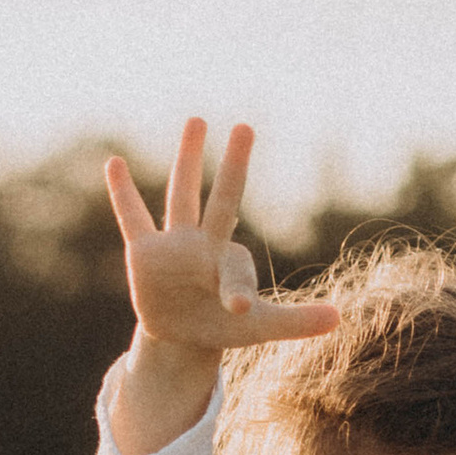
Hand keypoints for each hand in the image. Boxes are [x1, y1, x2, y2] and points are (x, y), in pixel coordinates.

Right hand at [107, 118, 341, 362]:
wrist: (182, 334)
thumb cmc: (225, 325)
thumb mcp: (261, 327)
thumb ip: (296, 321)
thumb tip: (340, 319)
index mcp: (231, 261)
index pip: (237, 271)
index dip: (237, 289)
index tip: (238, 306)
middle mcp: (205, 244)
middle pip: (221, 199)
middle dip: (233, 168)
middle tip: (246, 126)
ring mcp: (174, 245)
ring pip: (181, 194)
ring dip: (188, 159)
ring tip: (197, 120)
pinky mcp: (143, 253)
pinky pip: (131, 218)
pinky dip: (122, 193)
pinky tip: (115, 164)